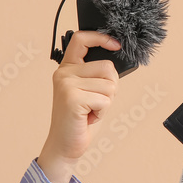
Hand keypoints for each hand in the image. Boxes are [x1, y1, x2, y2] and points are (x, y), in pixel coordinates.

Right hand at [37, 31, 120, 182]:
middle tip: (96, 102)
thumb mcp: (90, 90)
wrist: (66, 145)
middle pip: (108, 67)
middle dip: (111, 87)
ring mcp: (66, 85)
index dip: (101, 37)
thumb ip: (97, 74)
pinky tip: (88, 117)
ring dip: (107, 102)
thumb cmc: (81, 118)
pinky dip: (103, 112)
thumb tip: (118, 58)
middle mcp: (64, 73)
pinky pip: (106, 100)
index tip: (116, 45)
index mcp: (68, 68)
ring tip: (91, 110)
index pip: (81, 38)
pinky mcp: (72, 98)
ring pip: (110, 85)